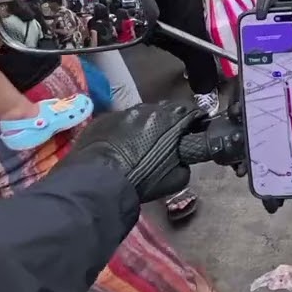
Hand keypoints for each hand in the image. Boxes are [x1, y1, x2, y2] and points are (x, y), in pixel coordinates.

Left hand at [61, 102, 203, 202]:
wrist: (98, 183)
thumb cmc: (141, 181)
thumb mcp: (175, 179)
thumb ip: (185, 163)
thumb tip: (182, 159)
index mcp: (168, 119)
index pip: (189, 110)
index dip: (193, 119)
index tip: (194, 127)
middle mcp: (146, 109)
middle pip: (163, 109)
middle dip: (168, 120)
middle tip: (167, 136)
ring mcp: (121, 112)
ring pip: (139, 114)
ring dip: (144, 124)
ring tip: (140, 142)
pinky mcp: (102, 120)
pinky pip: (118, 121)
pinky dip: (122, 130)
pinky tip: (118, 145)